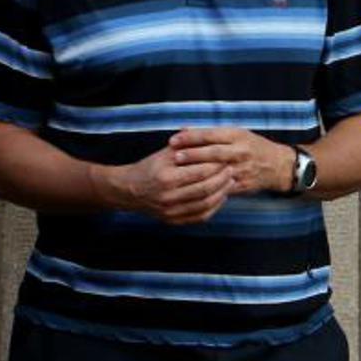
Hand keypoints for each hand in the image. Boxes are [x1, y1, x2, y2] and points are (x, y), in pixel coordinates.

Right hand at [93, 146, 232, 225]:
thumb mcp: (164, 153)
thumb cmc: (148, 168)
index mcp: (166, 177)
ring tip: (230, 183)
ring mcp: (170, 211)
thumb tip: (210, 140)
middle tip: (233, 170)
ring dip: (222, 193)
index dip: (217, 166)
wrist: (128, 190)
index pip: (201, 171)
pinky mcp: (173, 220)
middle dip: (223, 179)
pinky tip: (220, 197)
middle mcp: (168, 196)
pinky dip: (214, 207)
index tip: (226, 159)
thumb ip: (186, 146)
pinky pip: (200, 216)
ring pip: (206, 204)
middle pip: (206, 189)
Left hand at [168, 128, 295, 195]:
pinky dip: (207, 186)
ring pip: (218, 171)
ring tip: (179, 172)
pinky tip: (192, 187)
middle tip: (175, 156)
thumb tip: (182, 129)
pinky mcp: (243, 185)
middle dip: (193, 154)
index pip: (211, 135)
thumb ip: (209, 133)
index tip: (173, 140)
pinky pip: (223, 187)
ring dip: (198, 172)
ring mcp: (242, 169)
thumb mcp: (234, 134)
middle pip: (214, 152)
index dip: (191, 137)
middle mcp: (240, 151)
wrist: (278, 165)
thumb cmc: (250, 146)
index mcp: (237, 136)